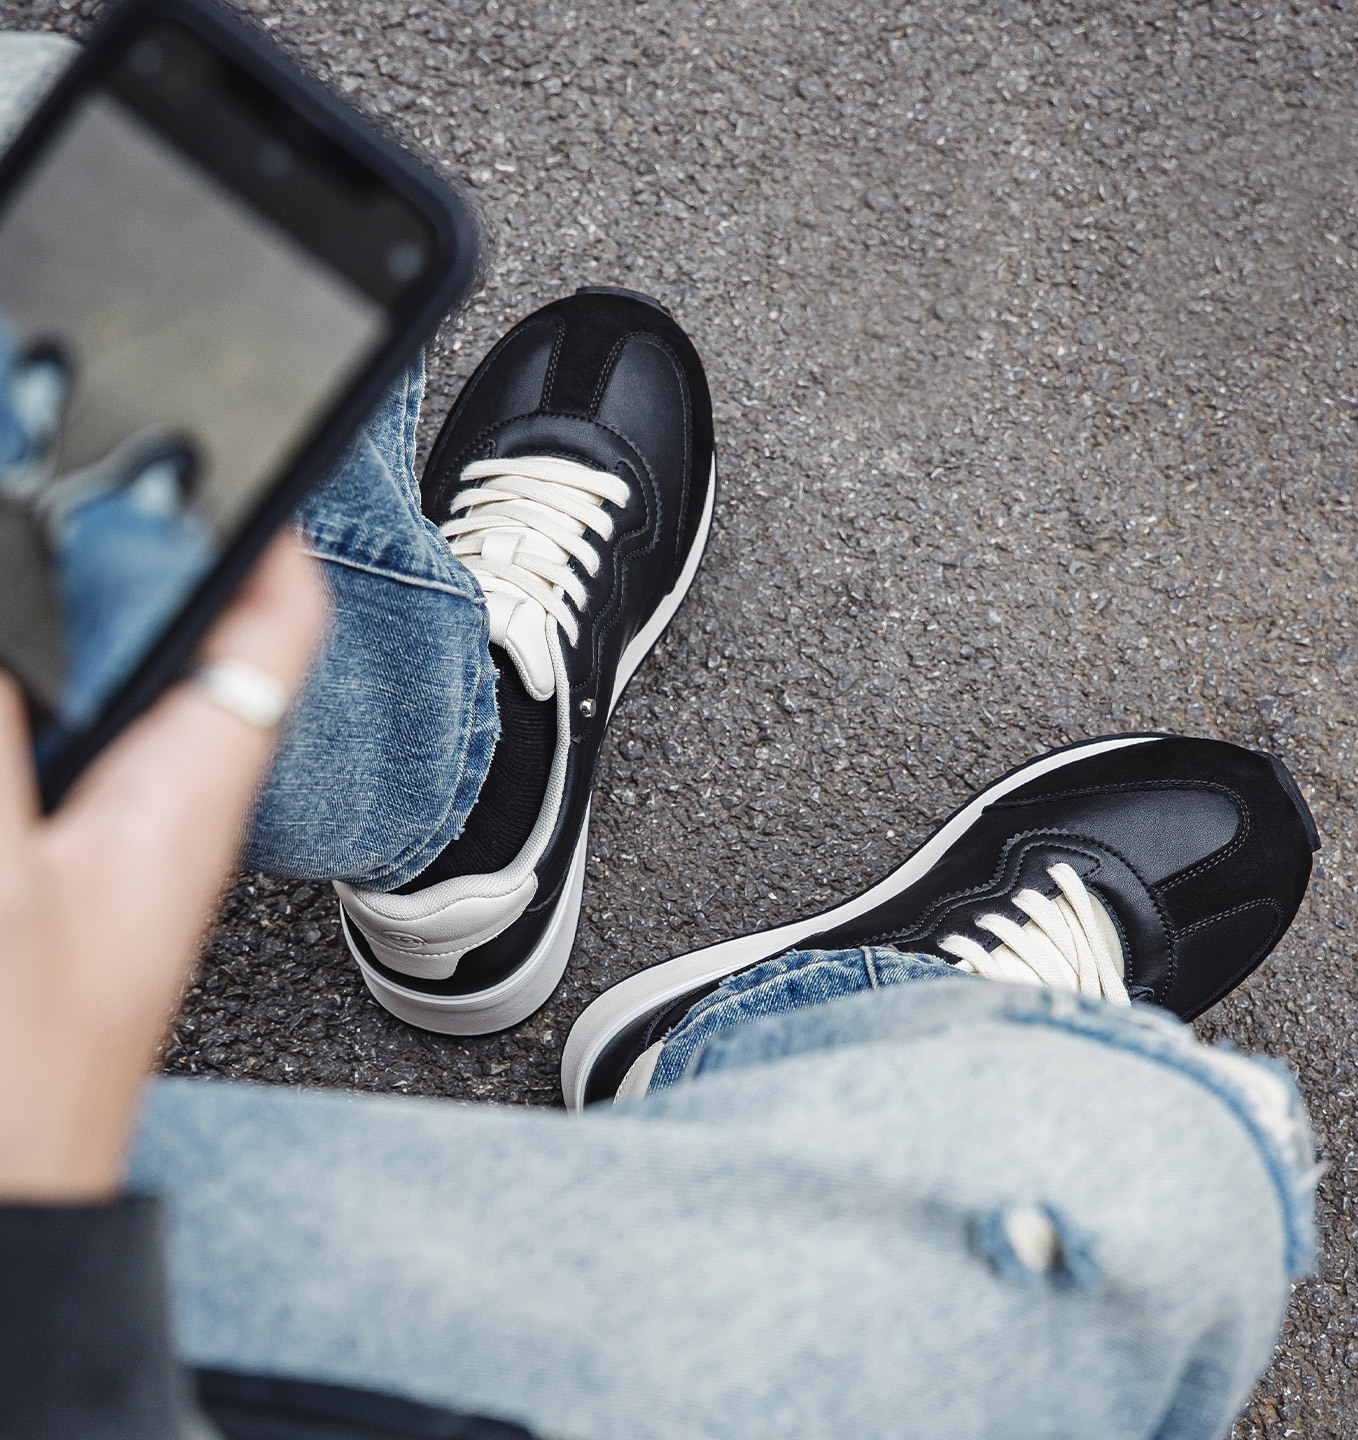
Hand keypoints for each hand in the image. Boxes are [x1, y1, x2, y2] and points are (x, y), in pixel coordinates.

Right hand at [0, 533, 327, 1202]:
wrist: (0, 1208)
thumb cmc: (20, 1086)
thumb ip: (2, 736)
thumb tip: (4, 617)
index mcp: (192, 796)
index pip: (276, 629)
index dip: (268, 531)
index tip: (251, 451)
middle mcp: (166, 808)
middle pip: (186, 642)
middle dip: (138, 557)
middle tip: (82, 479)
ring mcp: (106, 841)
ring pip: (114, 694)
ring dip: (73, 628)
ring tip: (34, 546)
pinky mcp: (52, 872)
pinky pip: (56, 749)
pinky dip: (40, 703)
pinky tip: (16, 665)